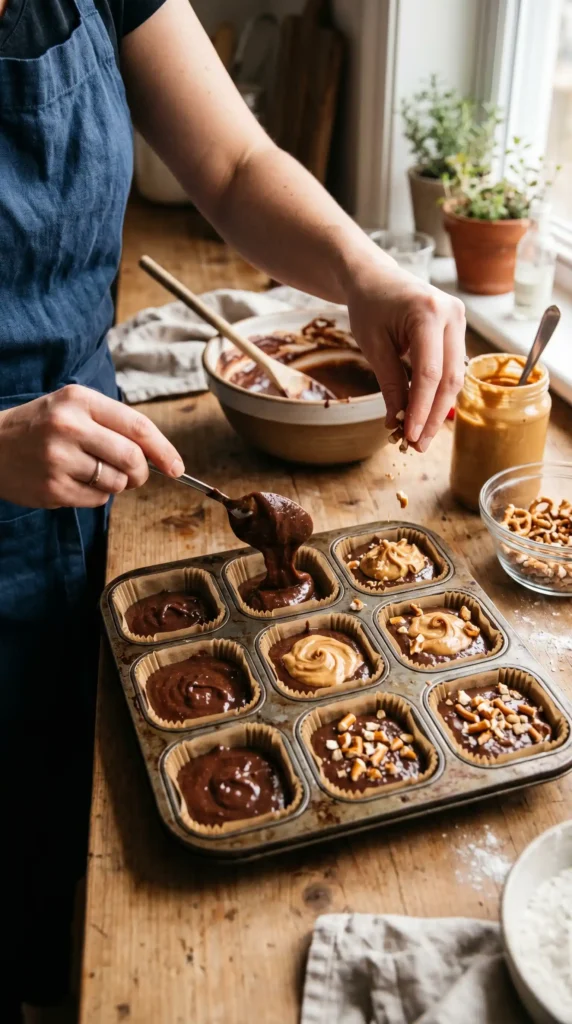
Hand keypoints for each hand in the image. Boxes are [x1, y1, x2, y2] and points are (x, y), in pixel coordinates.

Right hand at [0, 385, 183, 508]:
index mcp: (79, 400)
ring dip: (116, 484)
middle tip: (135, 475)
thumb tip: (160, 458)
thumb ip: (114, 425)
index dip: (164, 450)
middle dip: (142, 473)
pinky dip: (96, 495)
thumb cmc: (41, 426)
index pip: (137, 426)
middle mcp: (69, 427)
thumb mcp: (73, 407)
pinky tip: (75, 482)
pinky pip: (97, 500)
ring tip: (91, 472)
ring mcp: (59, 459)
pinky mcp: (53, 488)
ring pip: (117, 483)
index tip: (177, 466)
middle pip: (132, 459)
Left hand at [346, 263, 465, 450]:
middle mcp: (452, 314)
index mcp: (428, 312)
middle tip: (418, 444)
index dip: (421, 408)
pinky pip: (452, 368)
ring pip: (455, 377)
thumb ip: (389, 383)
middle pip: (449, 378)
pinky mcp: (458, 330)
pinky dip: (438, 393)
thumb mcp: (373, 345)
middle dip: (434, 415)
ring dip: (439, 409)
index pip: (429, 372)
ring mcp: (459, 321)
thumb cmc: (369, 306)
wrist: (375, 277)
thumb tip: (397, 422)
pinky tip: (425, 415)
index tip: (410, 435)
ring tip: (421, 436)